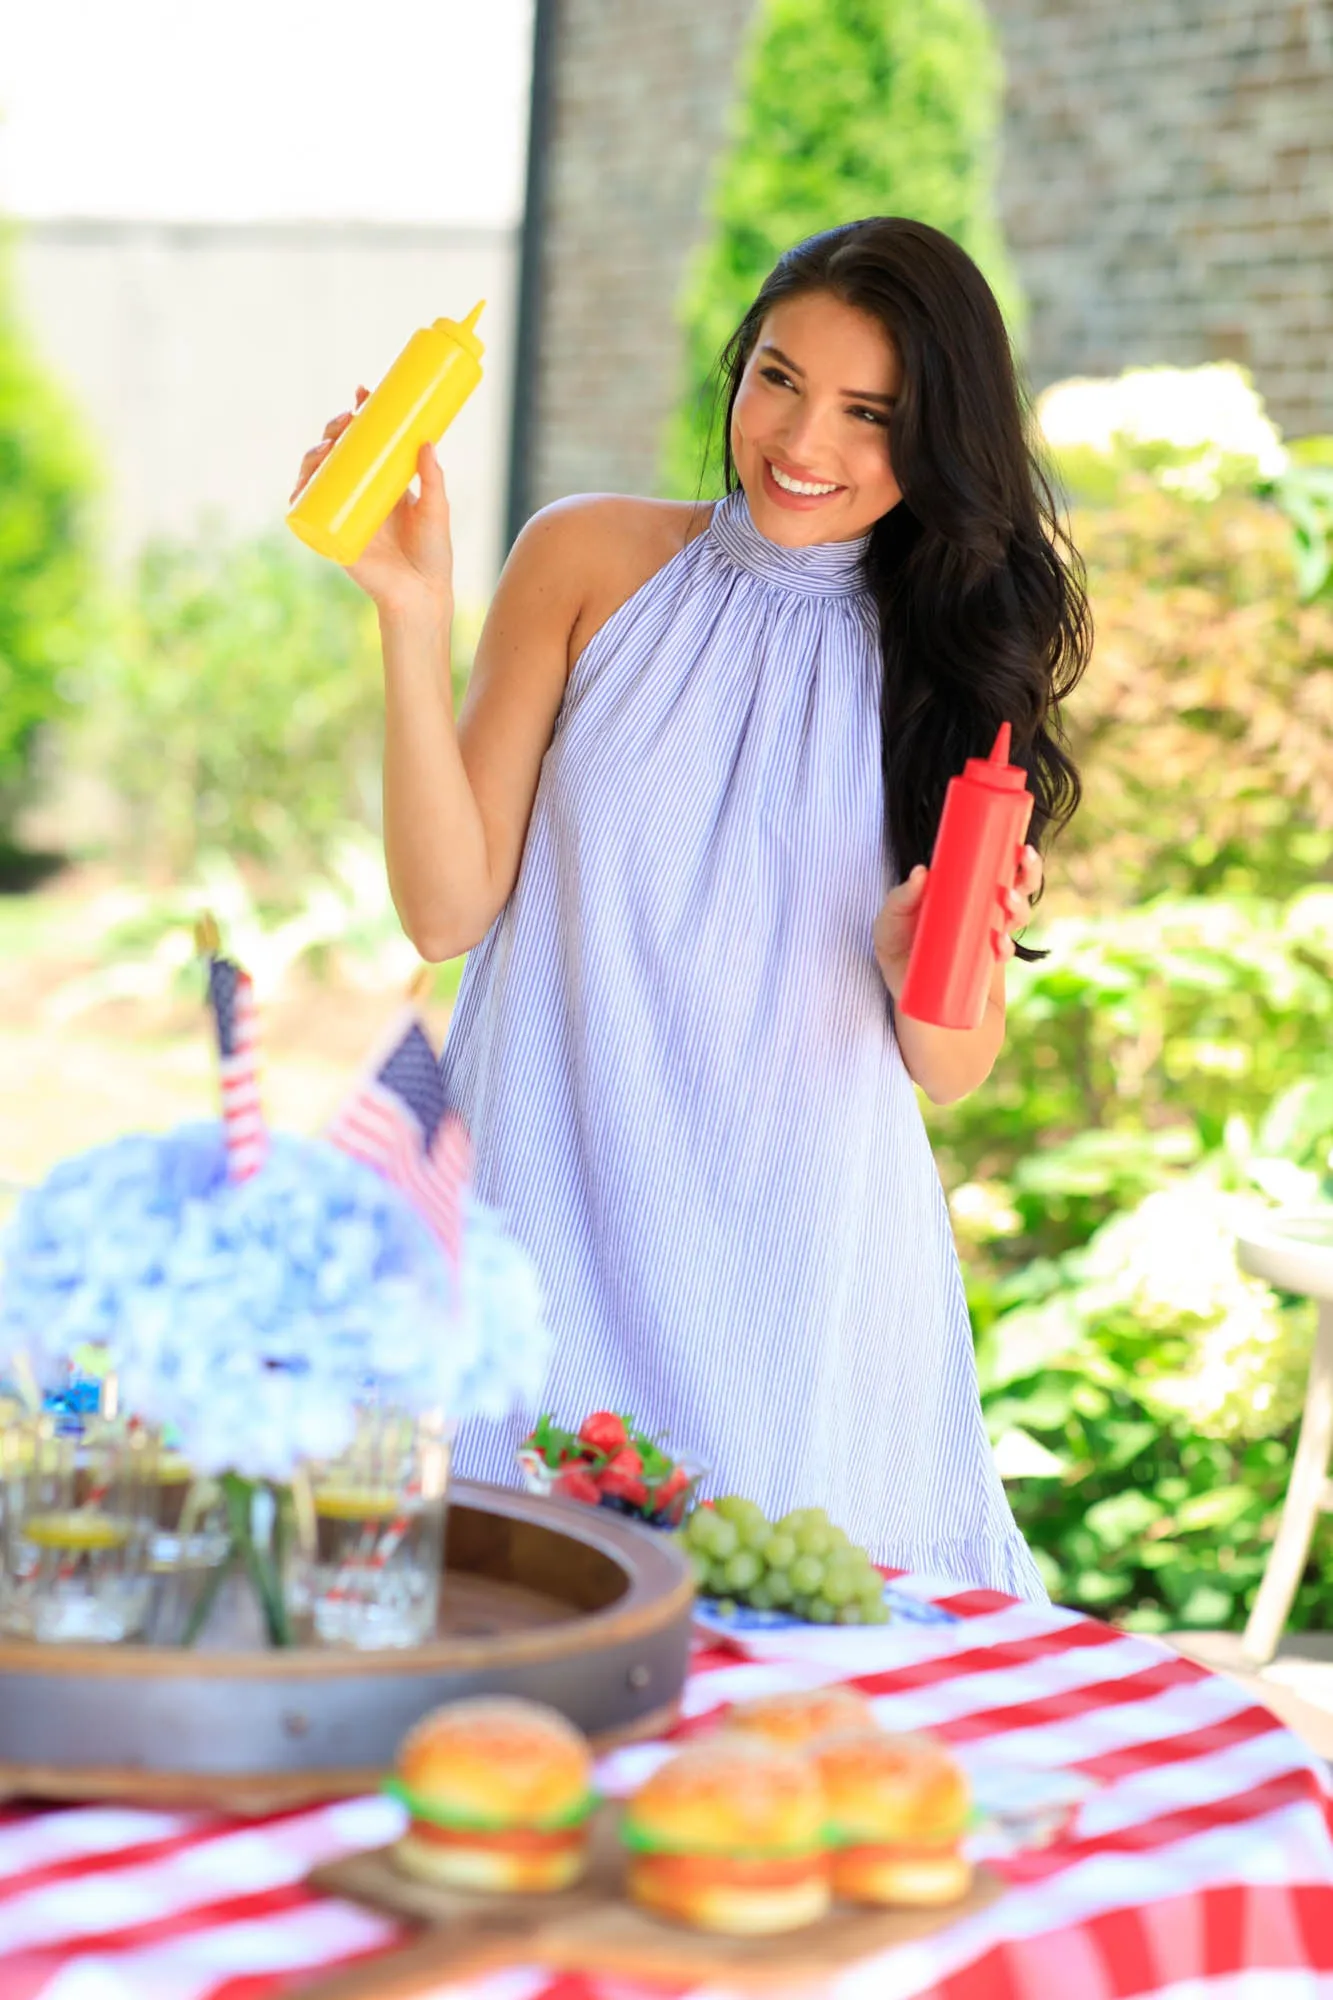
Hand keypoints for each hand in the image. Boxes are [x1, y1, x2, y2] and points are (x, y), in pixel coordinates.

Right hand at [290, 388, 453, 622]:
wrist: (421, 593)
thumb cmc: (432, 553)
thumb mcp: (436, 508)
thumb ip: (433, 478)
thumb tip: (427, 441)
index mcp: (380, 482)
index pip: (363, 441)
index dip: (358, 415)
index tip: (363, 392)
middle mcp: (357, 494)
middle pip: (335, 452)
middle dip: (335, 429)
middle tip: (348, 418)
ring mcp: (342, 513)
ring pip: (317, 476)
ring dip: (314, 455)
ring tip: (329, 446)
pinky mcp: (331, 536)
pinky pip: (307, 514)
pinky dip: (299, 497)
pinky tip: (301, 483)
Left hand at [872, 844, 1043, 1001]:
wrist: (915, 1010)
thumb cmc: (899, 959)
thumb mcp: (889, 928)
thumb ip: (899, 900)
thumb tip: (923, 871)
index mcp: (963, 892)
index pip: (995, 865)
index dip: (1014, 856)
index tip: (1019, 847)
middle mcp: (981, 911)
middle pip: (1017, 885)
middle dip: (1028, 873)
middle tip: (1022, 861)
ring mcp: (988, 937)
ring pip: (1018, 914)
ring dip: (1019, 905)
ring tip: (1007, 901)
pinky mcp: (988, 965)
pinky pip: (1006, 949)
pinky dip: (1006, 946)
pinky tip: (997, 946)